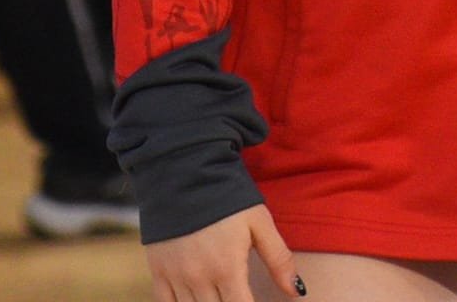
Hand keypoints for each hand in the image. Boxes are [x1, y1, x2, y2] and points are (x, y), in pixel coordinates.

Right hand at [145, 205, 302, 301]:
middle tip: (236, 295)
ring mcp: (176, 276)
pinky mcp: (158, 270)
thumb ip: (279, 259)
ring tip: (220, 295)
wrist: (185, 168)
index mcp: (228, 268)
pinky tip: (194, 299)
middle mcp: (200, 278)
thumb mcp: (259, 221)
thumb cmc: (228, 194)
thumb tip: (298, 292)